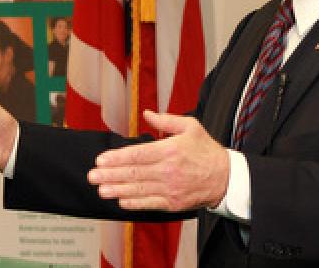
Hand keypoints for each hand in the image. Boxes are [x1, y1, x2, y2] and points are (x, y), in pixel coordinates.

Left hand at [87, 110, 229, 211]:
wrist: (225, 177)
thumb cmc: (206, 150)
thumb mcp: (190, 127)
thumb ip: (166, 120)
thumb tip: (146, 114)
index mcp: (171, 150)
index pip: (138, 154)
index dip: (117, 158)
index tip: (101, 160)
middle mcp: (168, 171)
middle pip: (134, 173)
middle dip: (110, 175)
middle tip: (92, 175)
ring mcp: (170, 189)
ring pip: (138, 190)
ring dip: (117, 190)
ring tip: (100, 189)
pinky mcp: (173, 203)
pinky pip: (149, 203)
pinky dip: (133, 203)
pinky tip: (120, 200)